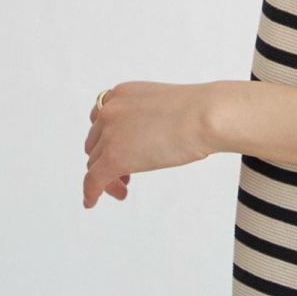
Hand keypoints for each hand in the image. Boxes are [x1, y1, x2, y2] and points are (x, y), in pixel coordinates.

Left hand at [83, 81, 213, 208]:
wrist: (205, 116)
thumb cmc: (200, 111)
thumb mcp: (165, 106)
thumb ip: (149, 118)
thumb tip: (153, 137)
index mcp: (123, 94)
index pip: (101, 119)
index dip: (106, 138)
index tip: (119, 150)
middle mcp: (110, 110)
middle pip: (96, 143)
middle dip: (106, 159)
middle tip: (125, 175)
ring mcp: (110, 134)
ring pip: (94, 162)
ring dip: (106, 178)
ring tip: (124, 189)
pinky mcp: (113, 157)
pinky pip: (92, 180)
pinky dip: (90, 192)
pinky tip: (92, 202)